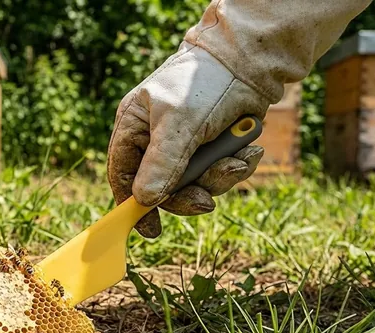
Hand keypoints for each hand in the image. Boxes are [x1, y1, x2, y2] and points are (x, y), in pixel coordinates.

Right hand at [107, 42, 269, 238]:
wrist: (252, 60)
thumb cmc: (205, 82)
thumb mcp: (180, 124)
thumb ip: (162, 163)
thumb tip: (144, 201)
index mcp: (134, 126)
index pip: (122, 173)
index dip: (132, 204)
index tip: (150, 230)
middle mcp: (156, 138)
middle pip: (163, 187)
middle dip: (189, 193)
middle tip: (208, 201)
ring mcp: (186, 144)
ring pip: (195, 184)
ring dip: (220, 178)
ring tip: (241, 159)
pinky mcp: (213, 147)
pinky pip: (219, 174)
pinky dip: (236, 166)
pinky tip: (249, 151)